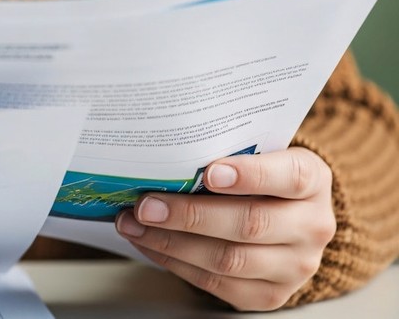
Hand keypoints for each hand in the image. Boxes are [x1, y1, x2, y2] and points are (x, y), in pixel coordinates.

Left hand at [114, 147, 334, 310]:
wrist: (286, 216)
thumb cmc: (258, 174)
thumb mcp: (257, 153)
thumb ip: (225, 151)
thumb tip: (164, 153)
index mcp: (312, 180)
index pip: (289, 176)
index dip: (250, 175)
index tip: (209, 173)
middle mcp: (312, 226)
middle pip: (249, 223)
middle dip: (190, 215)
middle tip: (146, 204)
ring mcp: (295, 266)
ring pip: (229, 259)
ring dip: (172, 242)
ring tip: (134, 224)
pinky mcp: (270, 295)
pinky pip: (216, 284)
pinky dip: (175, 262)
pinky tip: (148, 242)